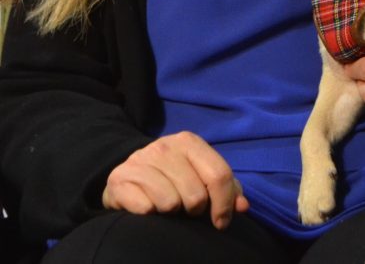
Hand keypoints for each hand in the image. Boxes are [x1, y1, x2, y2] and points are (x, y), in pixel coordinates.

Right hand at [102, 131, 248, 229]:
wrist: (130, 173)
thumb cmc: (174, 176)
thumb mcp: (200, 174)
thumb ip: (226, 188)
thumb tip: (243, 207)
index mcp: (189, 141)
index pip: (219, 175)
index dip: (224, 205)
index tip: (221, 222)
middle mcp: (165, 146)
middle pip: (196, 195)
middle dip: (195, 210)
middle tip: (186, 208)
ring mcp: (140, 160)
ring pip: (170, 204)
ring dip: (172, 212)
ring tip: (167, 204)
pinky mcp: (120, 178)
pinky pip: (146, 209)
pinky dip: (149, 214)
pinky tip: (147, 205)